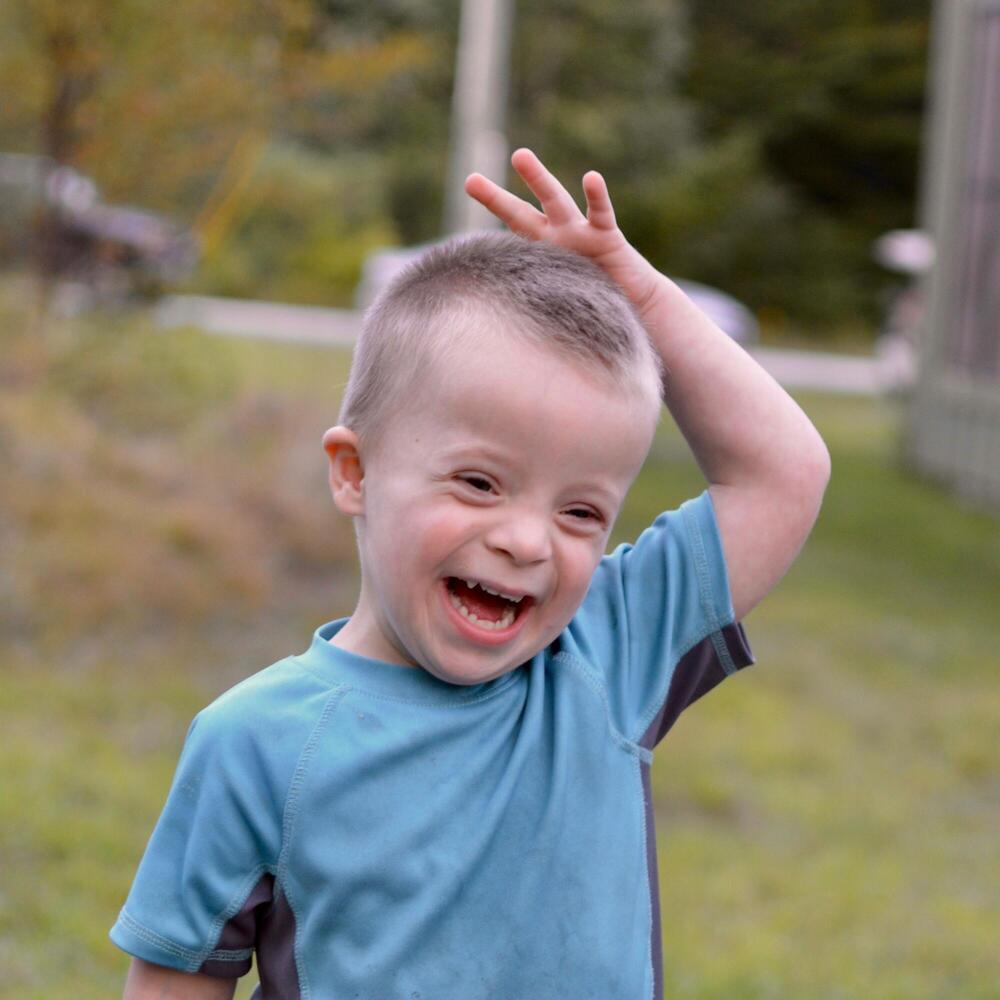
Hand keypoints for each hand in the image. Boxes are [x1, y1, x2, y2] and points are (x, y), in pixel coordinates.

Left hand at [464, 148, 659, 314]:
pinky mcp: (608, 238)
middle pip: (522, 214)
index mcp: (543, 253)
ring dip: (538, 179)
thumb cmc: (597, 304)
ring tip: (520, 156)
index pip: (509, 235)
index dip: (487, 223)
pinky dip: (597, 197)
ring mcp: (581, 234)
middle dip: (497, 199)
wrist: (637, 308)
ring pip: (556, 202)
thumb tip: (499, 332)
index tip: (461, 210)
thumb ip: (535, 304)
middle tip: (470, 181)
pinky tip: (591, 178)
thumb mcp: (559, 303)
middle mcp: (558, 238)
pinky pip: (601, 215)